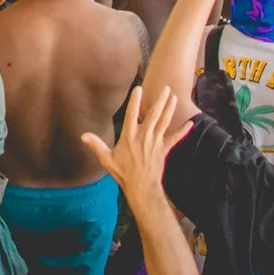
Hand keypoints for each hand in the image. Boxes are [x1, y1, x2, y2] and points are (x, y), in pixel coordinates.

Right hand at [84, 81, 174, 199]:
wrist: (141, 187)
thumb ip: (96, 145)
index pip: (132, 114)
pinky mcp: (164, 150)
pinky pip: (175, 138)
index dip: (135, 101)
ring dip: (169, 109)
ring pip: (164, 122)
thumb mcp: (106, 159)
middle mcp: (144, 136)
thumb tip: (83, 135)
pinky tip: (190, 123)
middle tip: (165, 88)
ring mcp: (155, 142)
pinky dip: (183, 131)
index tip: (138, 88)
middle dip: (159, 100)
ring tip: (174, 97)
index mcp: (129, 136)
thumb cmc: (123, 173)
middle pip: (153, 115)